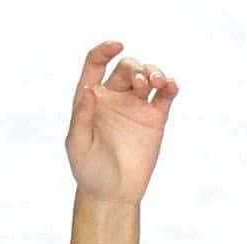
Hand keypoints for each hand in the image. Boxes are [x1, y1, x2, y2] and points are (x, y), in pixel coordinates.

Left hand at [65, 41, 179, 204]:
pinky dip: (170, 85)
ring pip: (148, 75)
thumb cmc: (88, 171)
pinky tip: (169, 86)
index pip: (95, 65)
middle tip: (139, 83)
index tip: (116, 46)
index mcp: (92, 101)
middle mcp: (114, 99)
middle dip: (134, 67)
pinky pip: (165, 94)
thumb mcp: (77, 145)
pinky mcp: (155, 118)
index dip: (104, 51)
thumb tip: (89, 89)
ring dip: (153, 71)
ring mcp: (136, 107)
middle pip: (127, 67)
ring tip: (155, 83)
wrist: (112, 194)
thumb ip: (81, 117)